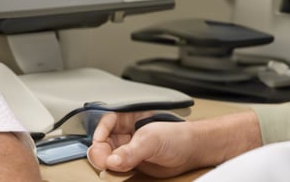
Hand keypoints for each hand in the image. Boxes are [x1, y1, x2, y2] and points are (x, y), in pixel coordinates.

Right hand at [88, 112, 203, 177]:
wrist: (191, 152)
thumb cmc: (177, 136)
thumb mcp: (152, 140)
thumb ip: (131, 151)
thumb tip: (112, 161)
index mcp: (129, 118)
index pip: (106, 122)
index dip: (100, 132)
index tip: (98, 143)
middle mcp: (126, 133)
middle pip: (103, 141)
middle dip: (100, 151)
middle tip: (104, 161)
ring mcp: (128, 149)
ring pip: (108, 156)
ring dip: (106, 163)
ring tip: (111, 167)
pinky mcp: (132, 163)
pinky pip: (116, 168)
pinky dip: (114, 172)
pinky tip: (117, 172)